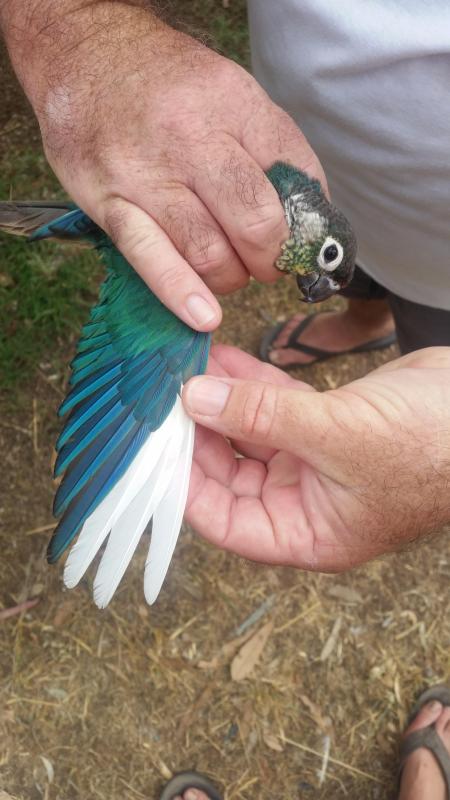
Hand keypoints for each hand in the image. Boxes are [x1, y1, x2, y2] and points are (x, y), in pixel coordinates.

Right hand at [5, 2, 324, 329]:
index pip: (295, 175)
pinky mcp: (111, 203)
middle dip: (272, 258)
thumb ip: (269, 147)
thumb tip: (309, 211)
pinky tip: (203, 316)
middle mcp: (192, 137)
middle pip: (256, 222)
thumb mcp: (229, 91)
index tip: (302, 242)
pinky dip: (181, 293)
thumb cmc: (164, 83)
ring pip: (209, 251)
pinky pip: (151, 257)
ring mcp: (148, 172)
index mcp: (234, 104)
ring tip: (229, 271)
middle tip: (267, 263)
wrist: (83, 56)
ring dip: (231, 277)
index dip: (307, 223)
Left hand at [182, 345, 449, 570]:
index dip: (187, 488)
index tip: (157, 448)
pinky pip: (274, 404)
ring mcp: (314, 459)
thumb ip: (263, 416)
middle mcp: (305, 501)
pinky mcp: (324, 421)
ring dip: (218, 402)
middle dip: (199, 435)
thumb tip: (195, 399)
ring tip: (182, 369)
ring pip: (249, 433)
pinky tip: (218, 358)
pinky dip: (248, 382)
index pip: (226, 522)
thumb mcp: (338, 435)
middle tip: (162, 397)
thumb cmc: (434, 446)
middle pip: (231, 473)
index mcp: (309, 532)